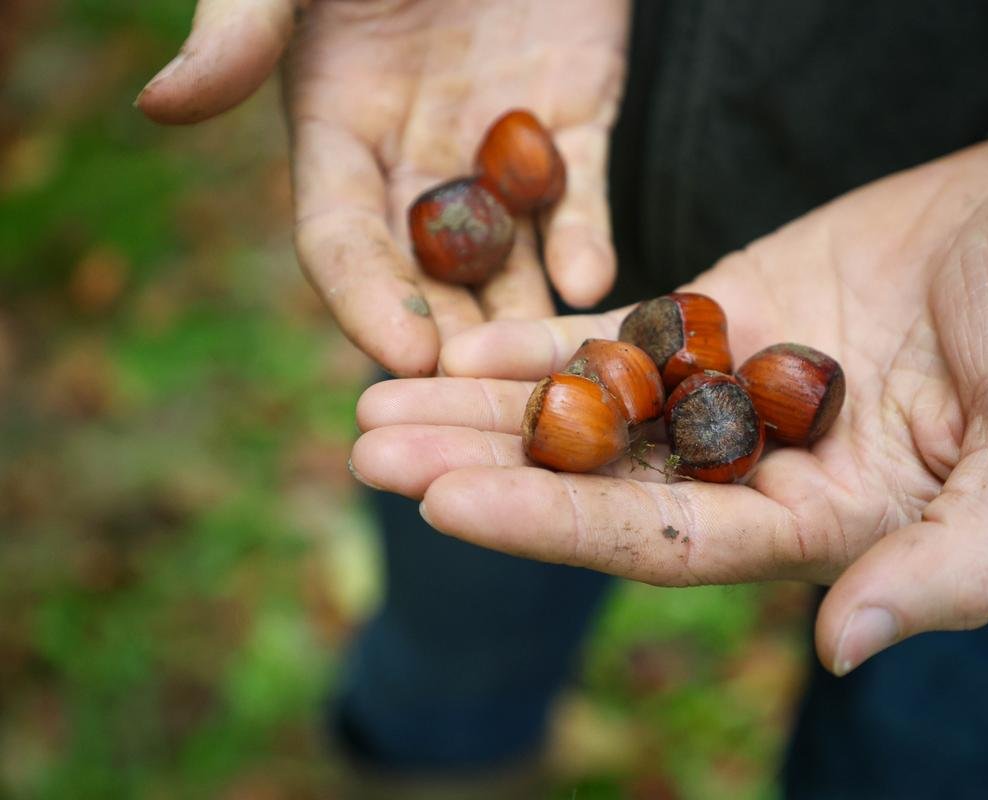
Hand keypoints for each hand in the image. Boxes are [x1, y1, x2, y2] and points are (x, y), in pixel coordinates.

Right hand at [137, 0, 629, 375]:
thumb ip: (241, 27)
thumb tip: (161, 103)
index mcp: (337, 130)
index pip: (341, 240)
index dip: (365, 301)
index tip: (401, 357)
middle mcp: (417, 156)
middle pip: (428, 271)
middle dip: (452, 335)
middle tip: (478, 393)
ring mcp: (499, 145)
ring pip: (511, 253)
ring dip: (525, 312)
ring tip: (544, 366)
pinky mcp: (575, 120)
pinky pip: (583, 196)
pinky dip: (589, 239)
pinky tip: (595, 279)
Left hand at [348, 140, 987, 673]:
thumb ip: (958, 561)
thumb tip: (842, 646)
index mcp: (820, 520)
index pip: (665, 541)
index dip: (556, 525)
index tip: (447, 503)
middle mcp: (759, 466)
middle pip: (599, 481)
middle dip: (483, 466)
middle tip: (368, 450)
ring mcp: (735, 387)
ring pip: (590, 409)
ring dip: (485, 407)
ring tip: (376, 403)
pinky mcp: (727, 311)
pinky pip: (619, 333)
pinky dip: (540, 341)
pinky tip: (458, 341)